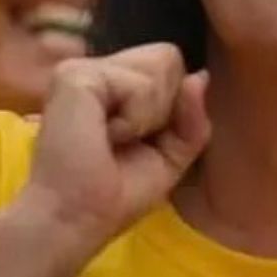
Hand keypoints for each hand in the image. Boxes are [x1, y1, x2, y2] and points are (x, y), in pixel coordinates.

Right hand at [12, 43, 209, 261]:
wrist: (78, 217)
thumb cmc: (117, 193)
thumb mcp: (172, 156)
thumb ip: (192, 116)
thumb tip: (201, 76)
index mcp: (113, 82)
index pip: (168, 63)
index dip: (172, 104)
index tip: (143, 140)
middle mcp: (96, 68)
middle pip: (168, 58)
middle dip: (163, 107)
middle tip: (126, 140)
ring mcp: (82, 68)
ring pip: (159, 66)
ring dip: (148, 115)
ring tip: (111, 139)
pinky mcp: (75, 76)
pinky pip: (139, 85)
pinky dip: (134, 119)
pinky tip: (103, 136)